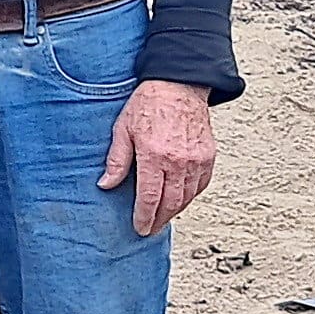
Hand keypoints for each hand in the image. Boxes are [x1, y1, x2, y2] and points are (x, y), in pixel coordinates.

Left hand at [102, 79, 215, 236]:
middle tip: (150, 229)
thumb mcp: (123, 129)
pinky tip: (180, 199)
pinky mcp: (208, 156)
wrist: (179, 84)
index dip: (144, 217)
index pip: (150, 198)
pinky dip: (190, 196)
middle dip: (159, 220)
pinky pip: (201, 185)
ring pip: (187, 197)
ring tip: (162, 217)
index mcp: (155, 155)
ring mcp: (197, 160)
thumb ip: (117, 160)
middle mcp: (179, 161)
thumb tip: (106, 184)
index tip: (140, 228)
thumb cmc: (149, 103)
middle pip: (171, 203)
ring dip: (174, 211)